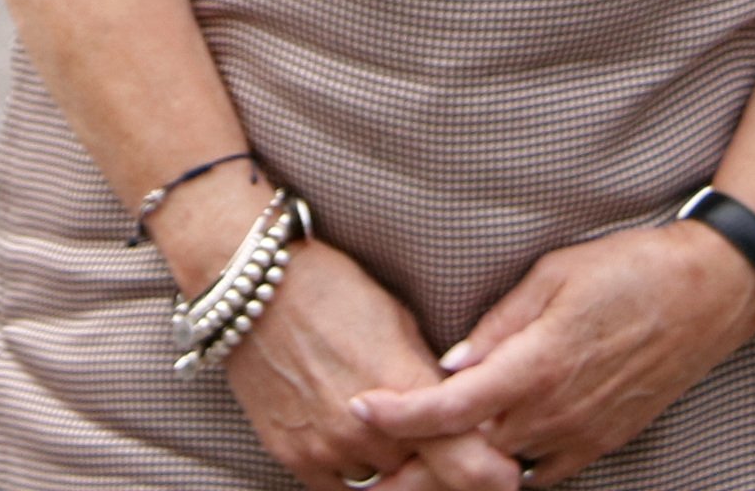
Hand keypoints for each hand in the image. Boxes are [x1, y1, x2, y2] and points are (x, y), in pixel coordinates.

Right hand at [153, 192, 518, 490]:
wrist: (251, 284)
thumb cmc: (331, 289)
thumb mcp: (399, 322)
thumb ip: (431, 378)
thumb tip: (464, 413)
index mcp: (406, 388)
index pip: (471, 464)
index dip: (495, 474)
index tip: (503, 469)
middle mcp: (370, 428)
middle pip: (428, 478)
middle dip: (440, 464)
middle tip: (440, 445)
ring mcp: (328, 445)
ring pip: (385, 485)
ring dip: (396, 468)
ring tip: (392, 436)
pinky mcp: (294, 454)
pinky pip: (341, 488)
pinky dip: (355, 471)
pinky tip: (356, 445)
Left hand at [347, 222, 754, 481]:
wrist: (707, 296)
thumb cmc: (627, 271)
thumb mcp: (551, 277)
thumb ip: (497, 327)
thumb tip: (450, 364)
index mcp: (536, 367)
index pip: (452, 407)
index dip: (401, 416)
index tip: (361, 409)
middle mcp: (557, 412)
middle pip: (471, 455)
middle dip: (418, 461)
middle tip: (370, 463)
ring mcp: (583, 434)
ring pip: (505, 472)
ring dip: (461, 472)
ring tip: (414, 465)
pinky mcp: (604, 442)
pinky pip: (543, 471)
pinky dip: (506, 469)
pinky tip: (481, 458)